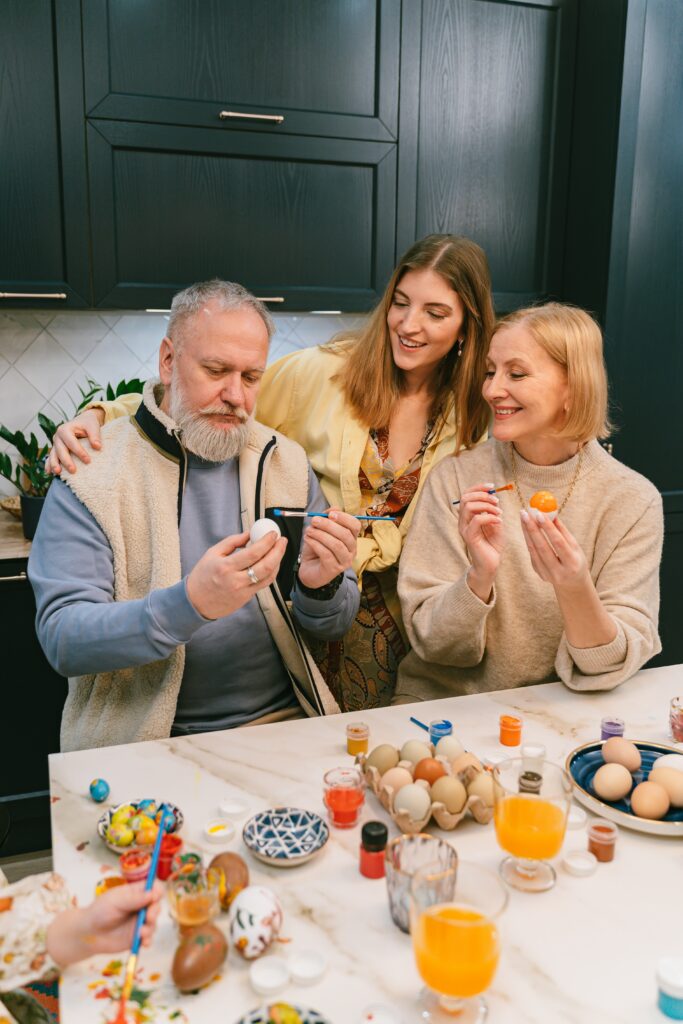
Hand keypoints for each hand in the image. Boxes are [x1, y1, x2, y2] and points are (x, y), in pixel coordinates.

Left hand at [46, 879, 162, 967]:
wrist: (88, 934)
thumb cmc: (99, 911)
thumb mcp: (116, 901)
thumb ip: (134, 899)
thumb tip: (153, 894)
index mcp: (135, 893)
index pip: (153, 888)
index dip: (157, 891)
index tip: (155, 897)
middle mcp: (140, 907)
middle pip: (156, 906)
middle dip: (155, 912)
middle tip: (149, 917)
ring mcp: (139, 922)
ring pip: (154, 923)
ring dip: (150, 928)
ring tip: (141, 933)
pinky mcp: (137, 937)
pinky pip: (148, 938)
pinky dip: (148, 940)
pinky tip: (143, 943)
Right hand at [47, 408, 104, 474]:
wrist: (83, 421)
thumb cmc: (88, 424)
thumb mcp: (93, 426)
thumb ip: (95, 435)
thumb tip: (97, 447)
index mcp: (65, 429)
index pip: (72, 442)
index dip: (79, 452)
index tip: (88, 461)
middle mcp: (57, 436)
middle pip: (61, 450)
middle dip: (66, 461)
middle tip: (73, 470)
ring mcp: (55, 443)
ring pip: (53, 455)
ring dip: (54, 464)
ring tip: (58, 473)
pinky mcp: (56, 449)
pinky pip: (51, 457)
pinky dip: (49, 464)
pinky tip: (49, 472)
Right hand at [186, 529, 287, 618]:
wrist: (196, 602)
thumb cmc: (203, 575)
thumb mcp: (212, 553)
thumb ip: (233, 541)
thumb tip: (250, 533)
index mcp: (226, 567)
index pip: (253, 553)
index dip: (267, 542)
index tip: (273, 533)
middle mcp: (236, 580)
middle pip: (266, 565)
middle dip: (278, 551)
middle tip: (282, 540)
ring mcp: (243, 591)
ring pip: (268, 576)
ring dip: (278, 561)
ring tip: (279, 550)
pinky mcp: (246, 598)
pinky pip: (263, 584)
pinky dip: (271, 572)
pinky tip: (272, 563)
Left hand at [297, 508, 359, 589]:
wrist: (310, 570)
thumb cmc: (318, 549)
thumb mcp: (322, 531)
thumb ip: (328, 519)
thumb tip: (333, 509)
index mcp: (351, 538)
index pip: (355, 526)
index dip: (344, 518)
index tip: (330, 514)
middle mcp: (352, 550)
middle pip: (345, 535)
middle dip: (328, 525)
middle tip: (314, 520)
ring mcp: (344, 561)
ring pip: (336, 545)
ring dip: (320, 535)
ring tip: (308, 531)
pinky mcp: (334, 570)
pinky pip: (326, 554)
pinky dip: (316, 544)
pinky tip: (308, 539)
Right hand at [457, 483, 504, 594]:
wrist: (491, 564)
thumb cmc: (493, 545)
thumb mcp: (496, 523)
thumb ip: (493, 511)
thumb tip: (494, 498)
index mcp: (468, 516)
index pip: (467, 495)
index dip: (478, 487)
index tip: (492, 487)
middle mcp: (463, 521)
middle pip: (465, 498)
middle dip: (483, 495)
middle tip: (497, 501)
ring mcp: (465, 529)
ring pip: (469, 507)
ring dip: (487, 506)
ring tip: (499, 513)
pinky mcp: (470, 537)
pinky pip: (477, 520)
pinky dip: (490, 517)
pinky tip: (499, 522)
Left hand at [520, 509, 587, 588]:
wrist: (572, 583)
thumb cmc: (575, 559)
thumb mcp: (574, 546)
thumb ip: (562, 530)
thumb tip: (550, 512)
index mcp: (572, 564)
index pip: (558, 543)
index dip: (548, 528)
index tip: (539, 513)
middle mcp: (559, 572)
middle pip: (542, 547)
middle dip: (532, 528)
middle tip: (525, 513)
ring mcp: (547, 574)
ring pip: (533, 550)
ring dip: (527, 532)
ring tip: (523, 516)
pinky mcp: (539, 573)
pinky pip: (532, 554)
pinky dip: (528, 539)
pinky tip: (526, 528)